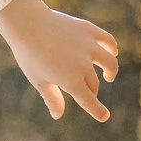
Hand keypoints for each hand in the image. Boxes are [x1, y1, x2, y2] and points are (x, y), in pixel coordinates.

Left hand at [0, 0, 118, 120]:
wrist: (28, 23)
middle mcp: (83, 65)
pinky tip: (113, 52)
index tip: (104, 116)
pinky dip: (112, 48)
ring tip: (108, 76)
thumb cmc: (29, 54)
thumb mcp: (38, 80)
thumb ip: (51, 98)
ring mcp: (89, 47)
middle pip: (93, 84)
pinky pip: (108, 41)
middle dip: (91, 90)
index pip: (89, 101)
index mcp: (70, 81)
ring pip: (109, 63)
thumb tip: (58, 115)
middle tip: (86, 92)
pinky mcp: (89, 30)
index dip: (97, 111)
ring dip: (111, 71)